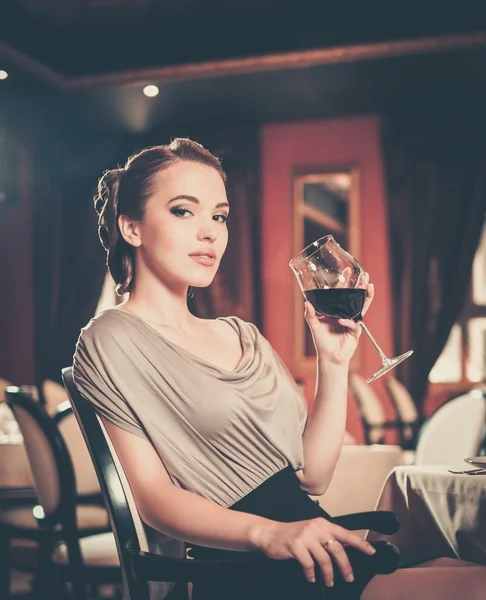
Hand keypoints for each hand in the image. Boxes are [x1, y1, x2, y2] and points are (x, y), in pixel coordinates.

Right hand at [255, 517, 375, 585]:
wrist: (270, 534)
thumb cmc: (293, 535)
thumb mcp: (312, 532)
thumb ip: (326, 539)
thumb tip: (344, 553)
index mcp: (323, 524)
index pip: (345, 533)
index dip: (359, 543)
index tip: (371, 552)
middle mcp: (316, 527)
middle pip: (337, 549)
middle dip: (345, 566)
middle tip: (349, 578)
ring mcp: (306, 536)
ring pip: (325, 559)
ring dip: (329, 574)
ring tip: (329, 581)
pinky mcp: (296, 546)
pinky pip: (309, 565)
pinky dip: (311, 574)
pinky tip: (310, 577)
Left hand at [304, 273, 373, 364]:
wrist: (329, 357)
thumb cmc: (322, 342)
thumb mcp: (314, 326)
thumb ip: (309, 315)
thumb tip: (306, 303)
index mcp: (336, 310)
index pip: (342, 293)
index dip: (345, 282)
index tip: (348, 271)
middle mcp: (345, 313)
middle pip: (355, 297)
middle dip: (360, 286)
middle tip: (364, 275)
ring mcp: (352, 321)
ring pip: (361, 306)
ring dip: (366, 297)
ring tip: (369, 286)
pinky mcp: (356, 331)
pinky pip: (354, 323)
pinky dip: (348, 322)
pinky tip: (342, 322)